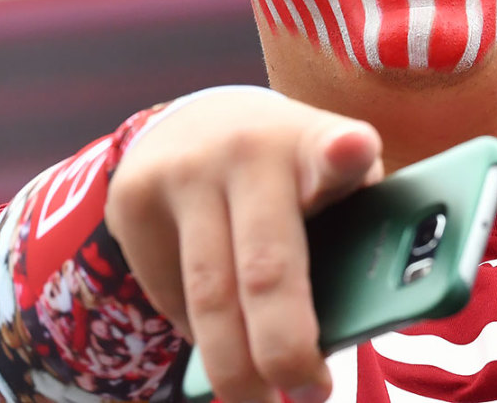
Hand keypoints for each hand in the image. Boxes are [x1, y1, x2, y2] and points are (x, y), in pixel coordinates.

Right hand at [104, 87, 383, 402]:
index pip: (334, 146)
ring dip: (237, 367)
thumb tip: (362, 322)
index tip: (355, 148)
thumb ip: (350, 231)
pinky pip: (169, 297)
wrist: (195, 122)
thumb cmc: (290, 173)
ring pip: (207, 298)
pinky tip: (220, 334)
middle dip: (285, 347)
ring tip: (265, 400)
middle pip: (265, 267)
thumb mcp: (328, 179)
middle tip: (308, 393)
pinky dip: (199, 332)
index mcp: (314, 142)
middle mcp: (247, 149)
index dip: (345, 152)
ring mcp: (184, 172)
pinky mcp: (134, 199)